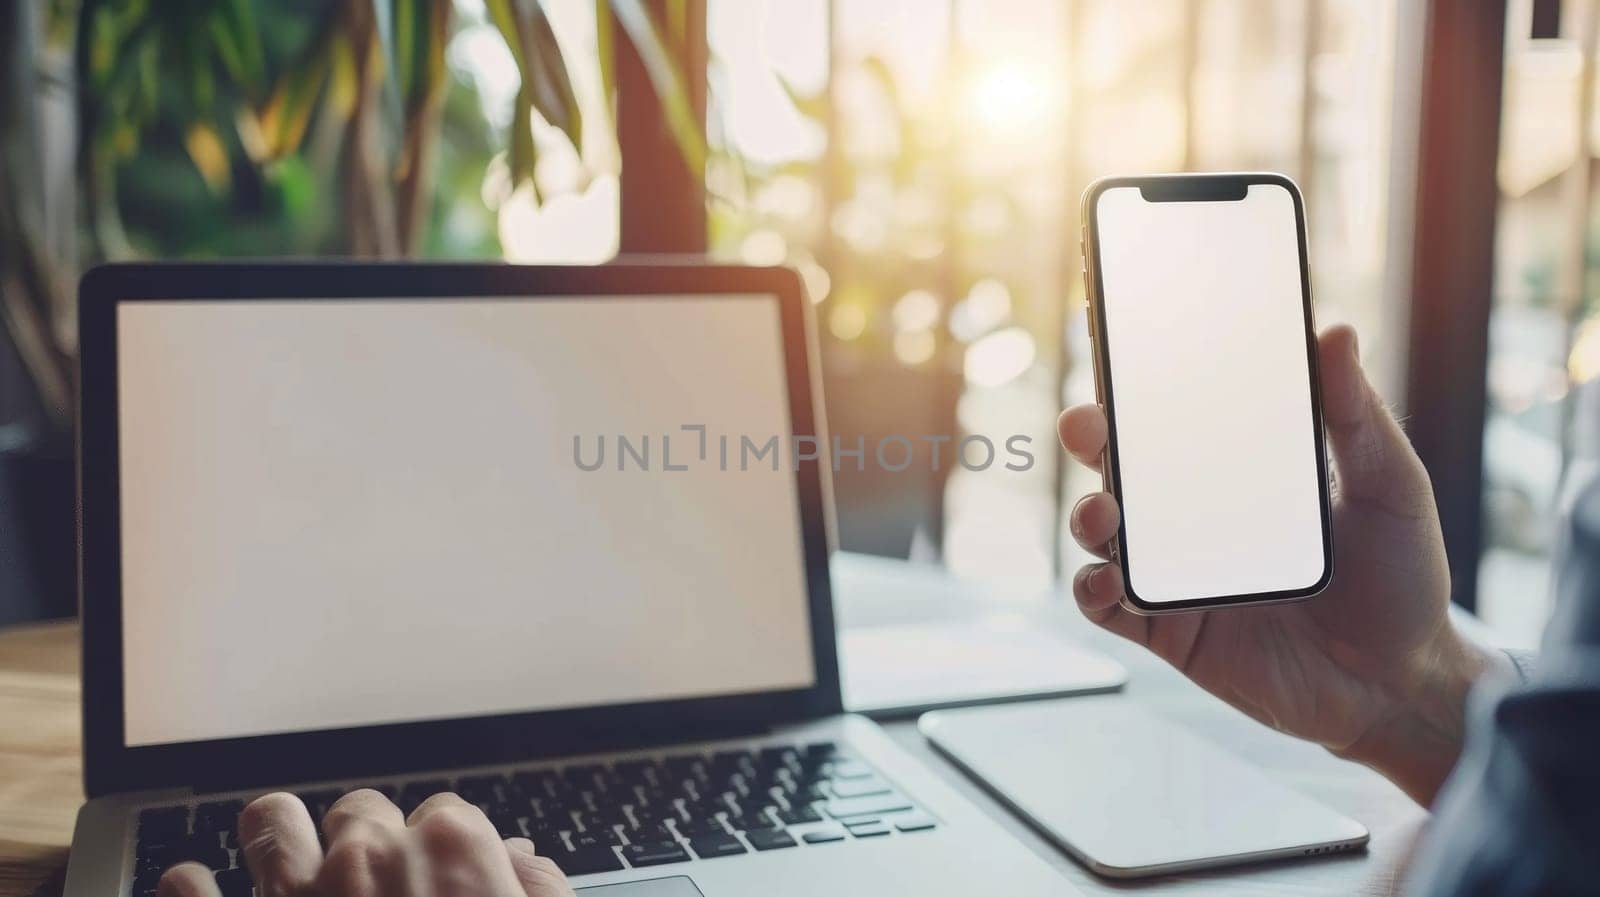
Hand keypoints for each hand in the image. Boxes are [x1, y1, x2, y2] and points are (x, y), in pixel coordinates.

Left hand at [155, 790, 574, 896]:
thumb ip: (539, 894)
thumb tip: (524, 862)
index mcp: (451, 854)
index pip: (446, 814)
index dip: (445, 849)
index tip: (443, 878)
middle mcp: (367, 857)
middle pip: (362, 810)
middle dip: (368, 840)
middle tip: (374, 884)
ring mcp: (294, 895)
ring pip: (270, 820)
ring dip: (277, 835)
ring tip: (283, 859)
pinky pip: (192, 893)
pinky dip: (190, 888)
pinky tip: (195, 888)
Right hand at [1058, 324, 1506, 804]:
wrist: (1402, 686)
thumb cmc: (1402, 580)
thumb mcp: (1391, 487)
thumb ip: (1358, 416)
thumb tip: (1334, 334)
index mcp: (1241, 471)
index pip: (1176, 416)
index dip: (1137, 382)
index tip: (1115, 343)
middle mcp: (1196, 516)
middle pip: (1123, 465)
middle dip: (1092, 438)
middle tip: (1088, 423)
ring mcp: (1178, 573)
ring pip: (1106, 533)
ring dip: (1090, 516)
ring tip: (1104, 512)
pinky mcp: (1170, 630)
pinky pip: (1110, 606)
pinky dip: (1093, 590)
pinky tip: (1107, 580)